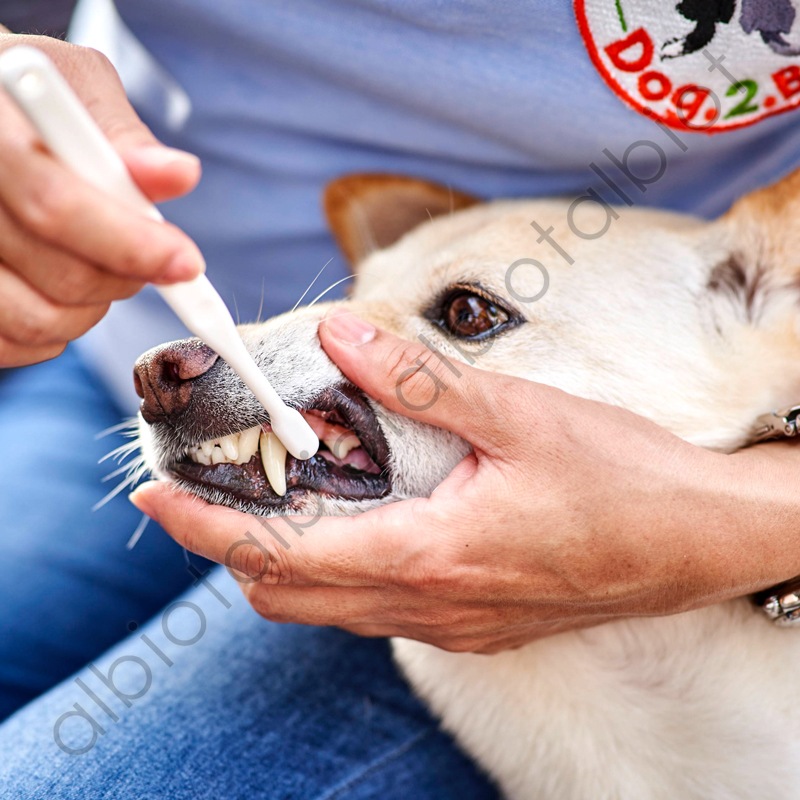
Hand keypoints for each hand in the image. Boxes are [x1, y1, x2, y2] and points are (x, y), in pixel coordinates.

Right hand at [0, 32, 203, 366]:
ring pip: (37, 321)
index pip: (57, 207)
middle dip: (128, 278)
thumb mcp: (74, 86)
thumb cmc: (27, 100)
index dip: (133, 245)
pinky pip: (12, 344)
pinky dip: (54, 334)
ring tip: (101, 267)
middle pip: (61, 276)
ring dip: (93, 310)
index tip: (186, 263)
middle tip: (150, 256)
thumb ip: (122, 136)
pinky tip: (61, 293)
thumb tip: (178, 175)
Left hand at [130, 313, 799, 653]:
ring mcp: (451, 621)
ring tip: (273, 499)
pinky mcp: (474, 620)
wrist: (697, 539)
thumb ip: (417, 378)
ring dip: (284, 561)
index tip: (154, 499)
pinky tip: (355, 521)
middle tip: (214, 489)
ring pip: (329, 609)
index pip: (281, 555)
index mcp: (428, 554)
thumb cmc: (620, 479)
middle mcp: (428, 603)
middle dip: (232, 548)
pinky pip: (376, 608)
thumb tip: (340, 332)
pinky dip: (337, 570)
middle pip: (289, 596)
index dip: (205, 530)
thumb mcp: (518, 413)